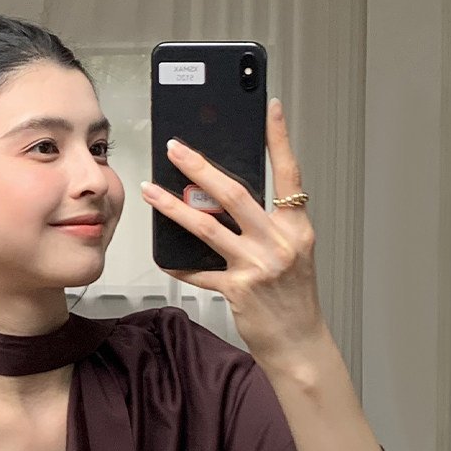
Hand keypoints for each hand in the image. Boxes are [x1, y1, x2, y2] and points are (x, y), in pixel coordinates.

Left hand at [140, 97, 327, 366]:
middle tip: (176, 147)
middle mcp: (280, 243)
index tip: (271, 107)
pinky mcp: (238, 290)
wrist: (299, 343)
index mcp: (297, 227)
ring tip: (151, 190)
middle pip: (234, 194)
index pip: (289, 173)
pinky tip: (162, 254)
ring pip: (207, 227)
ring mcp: (258, 266)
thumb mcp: (291, 252)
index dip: (280, 139)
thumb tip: (225, 194)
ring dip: (174, 207)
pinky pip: (199, 271)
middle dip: (200, 167)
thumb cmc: (293, 296)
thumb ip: (267, 224)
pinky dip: (178, 263)